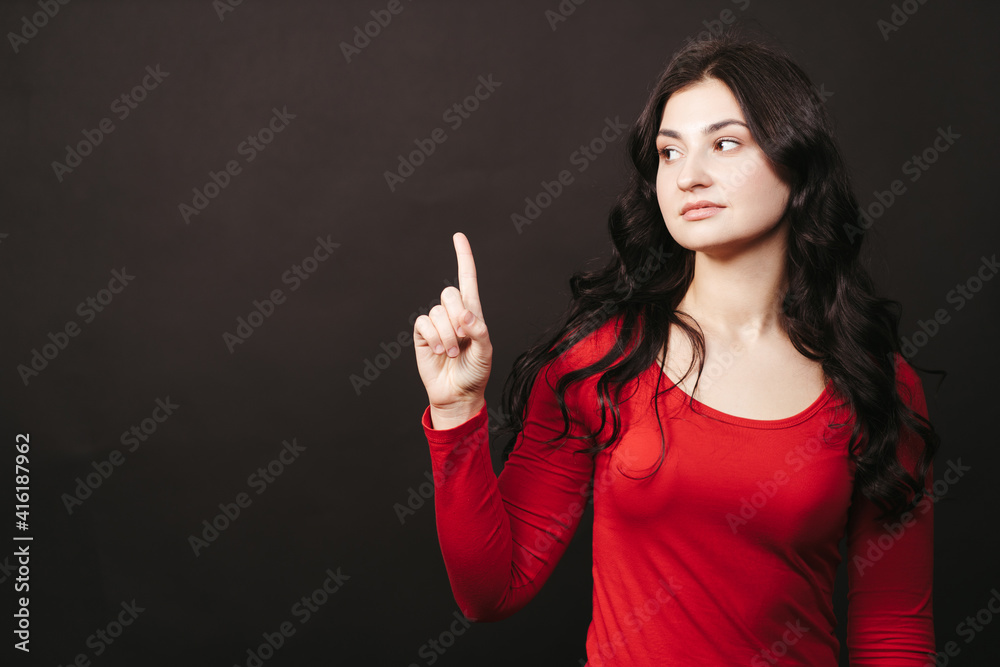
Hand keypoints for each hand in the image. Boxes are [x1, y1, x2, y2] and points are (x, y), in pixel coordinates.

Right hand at [414, 232, 491, 423]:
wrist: (458, 394)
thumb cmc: (475, 372)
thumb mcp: (485, 352)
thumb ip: (479, 331)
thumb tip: (464, 315)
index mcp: (473, 313)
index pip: (467, 279)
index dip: (463, 257)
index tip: (458, 237)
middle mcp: (453, 314)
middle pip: (449, 293)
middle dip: (457, 314)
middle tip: (462, 337)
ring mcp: (436, 324)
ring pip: (437, 311)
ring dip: (446, 335)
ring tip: (452, 352)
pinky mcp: (422, 335)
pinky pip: (423, 323)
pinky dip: (432, 337)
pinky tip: (438, 351)